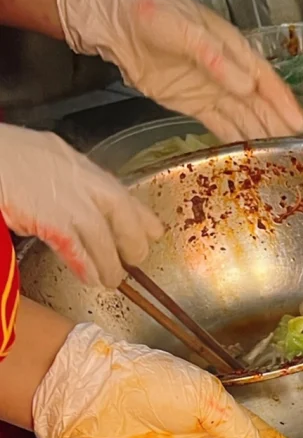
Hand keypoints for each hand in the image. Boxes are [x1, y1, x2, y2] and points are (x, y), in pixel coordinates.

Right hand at [0, 124, 162, 287]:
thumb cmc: (2, 157)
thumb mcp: (42, 159)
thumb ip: (65, 180)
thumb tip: (80, 205)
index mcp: (75, 162)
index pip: (118, 190)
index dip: (139, 215)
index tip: (153, 231)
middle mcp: (76, 176)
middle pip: (121, 210)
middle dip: (133, 239)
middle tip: (135, 260)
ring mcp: (65, 197)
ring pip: (101, 236)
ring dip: (109, 262)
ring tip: (111, 280)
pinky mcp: (50, 218)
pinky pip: (77, 248)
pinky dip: (87, 265)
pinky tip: (91, 278)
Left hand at [57, 0, 302, 141]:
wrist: (113, 23)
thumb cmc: (146, 12)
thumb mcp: (179, 27)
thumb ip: (212, 56)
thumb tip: (244, 84)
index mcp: (229, 46)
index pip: (262, 78)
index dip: (282, 101)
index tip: (299, 123)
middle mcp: (226, 69)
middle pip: (258, 102)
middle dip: (279, 125)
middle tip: (299, 150)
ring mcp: (211, 89)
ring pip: (243, 116)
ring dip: (262, 136)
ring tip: (281, 158)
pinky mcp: (195, 104)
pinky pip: (222, 125)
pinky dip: (236, 140)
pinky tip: (249, 156)